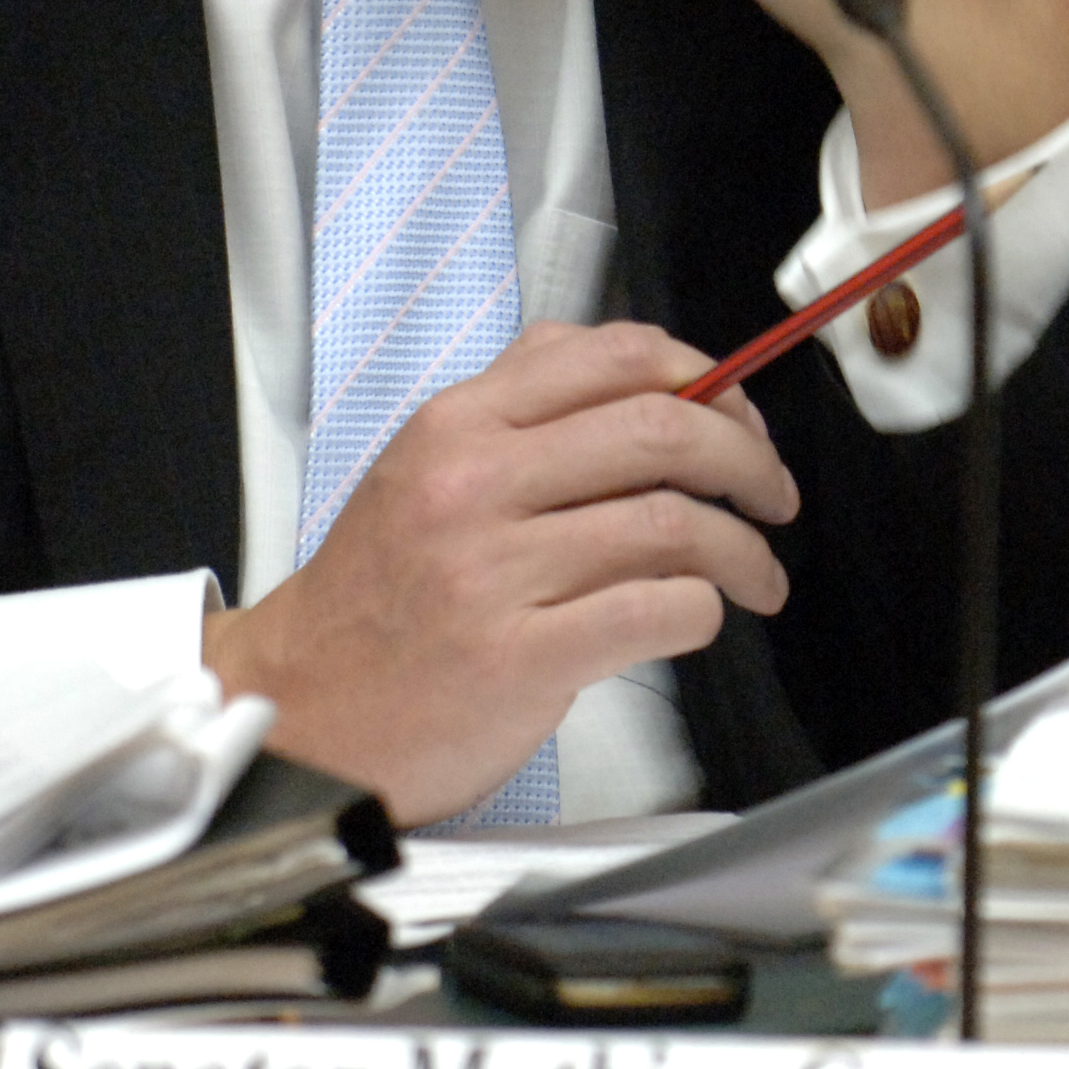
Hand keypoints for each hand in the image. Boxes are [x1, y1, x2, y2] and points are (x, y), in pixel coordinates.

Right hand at [202, 323, 798, 824]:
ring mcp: (491, 572)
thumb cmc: (378, 599)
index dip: (710, 381)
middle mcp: (472, 485)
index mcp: (458, 425)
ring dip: (744, 551)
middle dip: (749, 461)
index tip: (741, 420)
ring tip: (758, 575)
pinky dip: (704, 611)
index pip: (617, 357)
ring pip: (673, 524)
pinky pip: (656, 611)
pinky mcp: (515, 658)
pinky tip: (701, 619)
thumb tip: (649, 373)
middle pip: (663, 431)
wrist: (295, 710)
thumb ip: (524, 413)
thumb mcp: (427, 469)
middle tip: (773, 495)